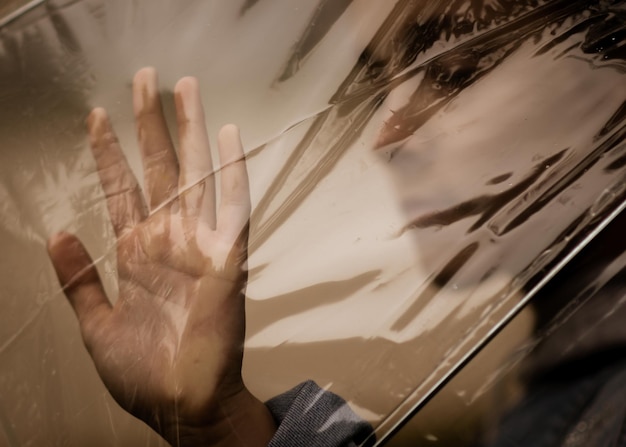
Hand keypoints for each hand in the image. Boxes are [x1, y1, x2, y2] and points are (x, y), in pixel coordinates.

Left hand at [47, 68, 274, 445]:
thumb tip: (57, 232)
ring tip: (183, 89)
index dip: (108, 153)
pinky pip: (233, 207)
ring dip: (189, 133)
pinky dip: (233, 172)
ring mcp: (198, 244)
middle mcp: (167, 239)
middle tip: (144, 79)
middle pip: (159, 168)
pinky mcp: (227, 257)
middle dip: (149, 123)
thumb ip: (78, 279)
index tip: (97, 116)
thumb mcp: (95, 326)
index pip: (121, 188)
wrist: (182, 402)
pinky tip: (228, 137)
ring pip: (194, 175)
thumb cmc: (142, 370)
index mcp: (135, 253)